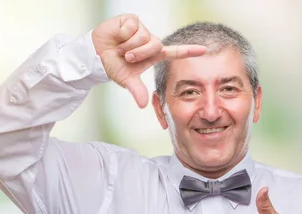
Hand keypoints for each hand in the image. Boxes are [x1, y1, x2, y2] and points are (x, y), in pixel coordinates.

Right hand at [91, 14, 206, 107]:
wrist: (97, 54)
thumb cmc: (114, 66)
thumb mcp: (126, 80)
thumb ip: (137, 91)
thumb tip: (143, 105)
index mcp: (153, 55)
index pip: (174, 52)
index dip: (188, 51)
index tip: (204, 50)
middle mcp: (150, 41)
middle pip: (156, 45)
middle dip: (139, 54)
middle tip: (126, 57)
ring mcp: (142, 29)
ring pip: (143, 37)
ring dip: (129, 45)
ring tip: (120, 47)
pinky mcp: (132, 20)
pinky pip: (132, 27)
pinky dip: (122, 34)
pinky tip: (117, 36)